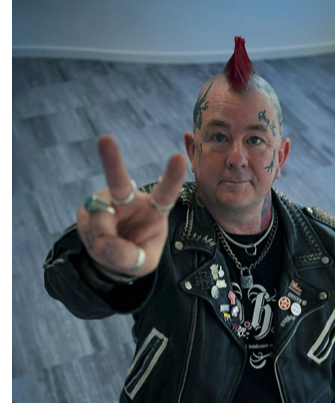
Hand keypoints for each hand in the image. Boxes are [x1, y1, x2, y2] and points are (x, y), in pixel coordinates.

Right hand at [76, 135, 187, 277]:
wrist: (112, 254)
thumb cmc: (136, 253)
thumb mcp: (143, 262)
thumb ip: (131, 257)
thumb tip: (105, 245)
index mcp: (153, 210)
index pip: (165, 194)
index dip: (172, 178)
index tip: (178, 157)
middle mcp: (128, 200)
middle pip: (118, 181)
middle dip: (111, 161)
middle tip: (105, 139)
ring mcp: (105, 203)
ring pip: (100, 220)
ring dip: (104, 240)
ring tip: (108, 251)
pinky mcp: (88, 210)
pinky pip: (90, 229)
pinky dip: (96, 244)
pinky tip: (100, 247)